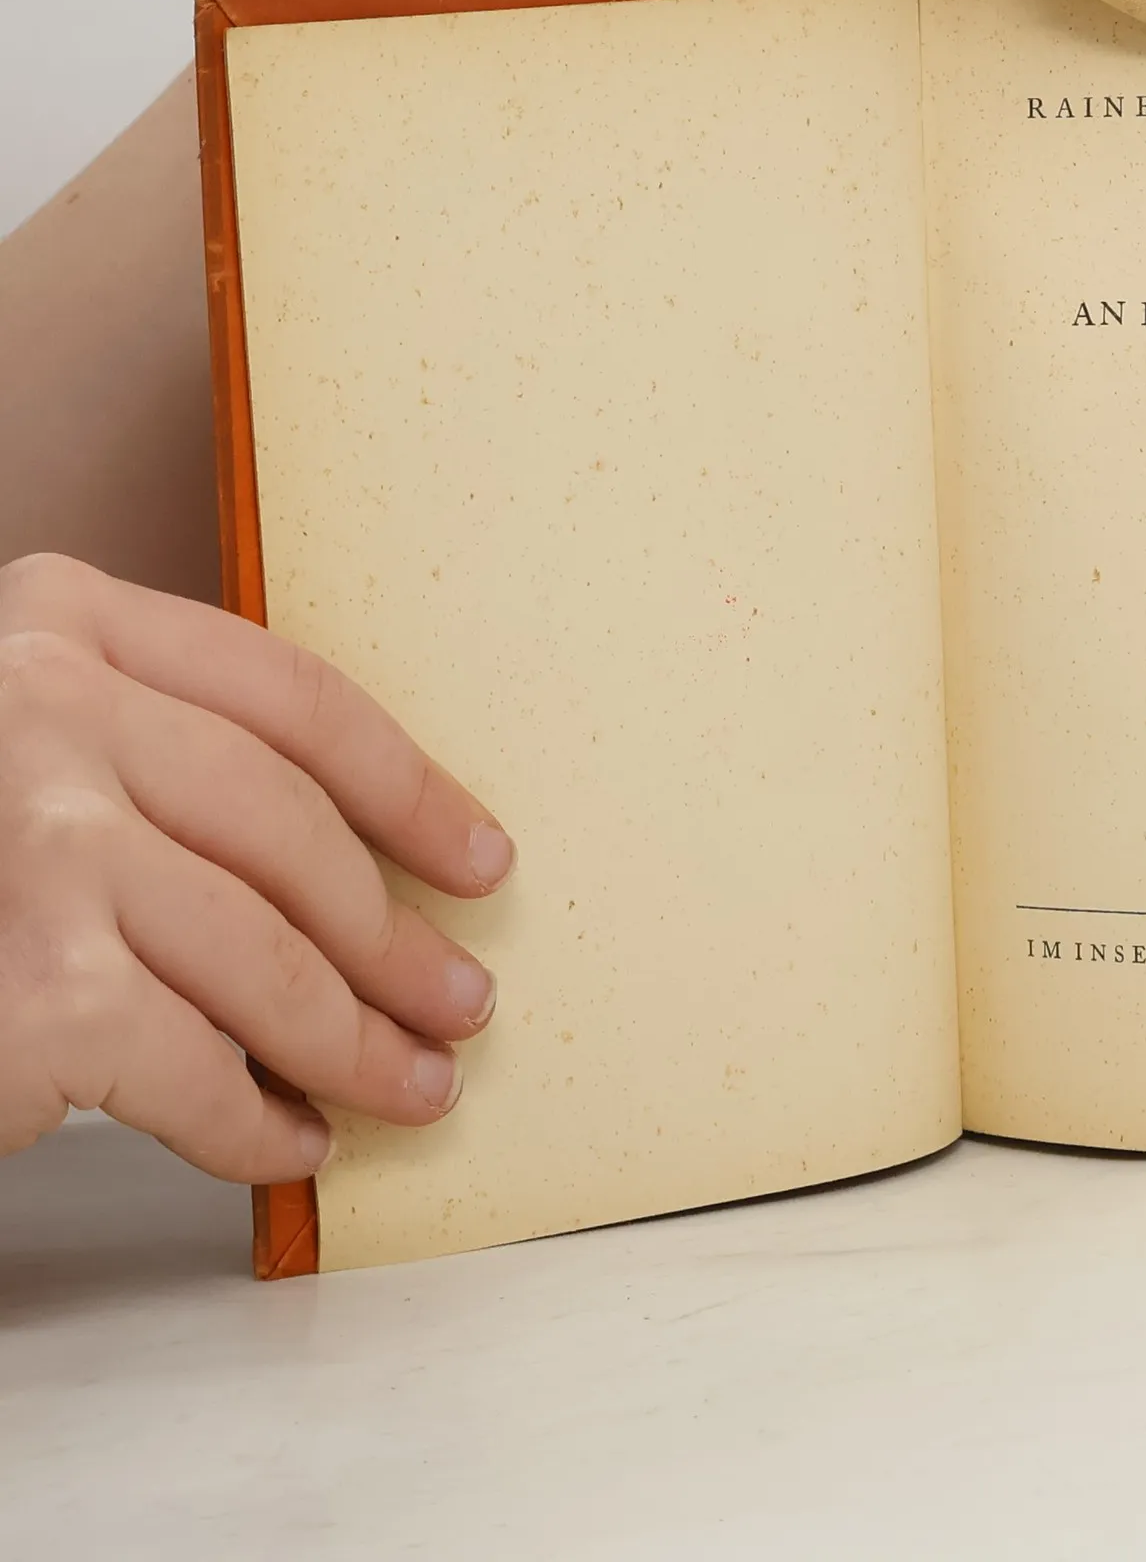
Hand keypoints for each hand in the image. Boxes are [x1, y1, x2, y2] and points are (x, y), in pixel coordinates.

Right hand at [0, 555, 512, 1181]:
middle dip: (394, 937)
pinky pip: (192, 1067)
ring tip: (412, 1087)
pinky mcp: (31, 987)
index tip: (483, 860)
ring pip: (262, 954)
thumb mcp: (36, 753)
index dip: (410, 789)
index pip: (294, 698)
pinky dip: (255, 1123)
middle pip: (289, 831)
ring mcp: (33, 842)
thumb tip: (372, 867)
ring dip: (354, 1041)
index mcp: (63, 620)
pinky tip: (290, 1142)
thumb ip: (158, 756)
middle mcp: (42, 707)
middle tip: (461, 1005)